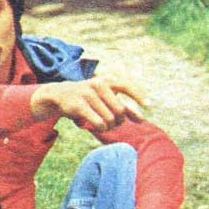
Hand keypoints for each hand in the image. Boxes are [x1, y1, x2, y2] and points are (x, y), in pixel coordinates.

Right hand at [30, 76, 145, 130]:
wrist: (59, 95)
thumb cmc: (88, 98)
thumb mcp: (105, 98)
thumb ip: (123, 107)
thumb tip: (142, 120)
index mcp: (107, 80)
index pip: (126, 86)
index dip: (139, 96)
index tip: (149, 106)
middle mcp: (98, 84)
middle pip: (119, 110)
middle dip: (119, 120)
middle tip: (114, 123)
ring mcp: (88, 94)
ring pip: (109, 119)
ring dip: (108, 126)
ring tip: (104, 125)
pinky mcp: (78, 105)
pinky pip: (98, 123)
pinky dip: (100, 128)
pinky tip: (96, 127)